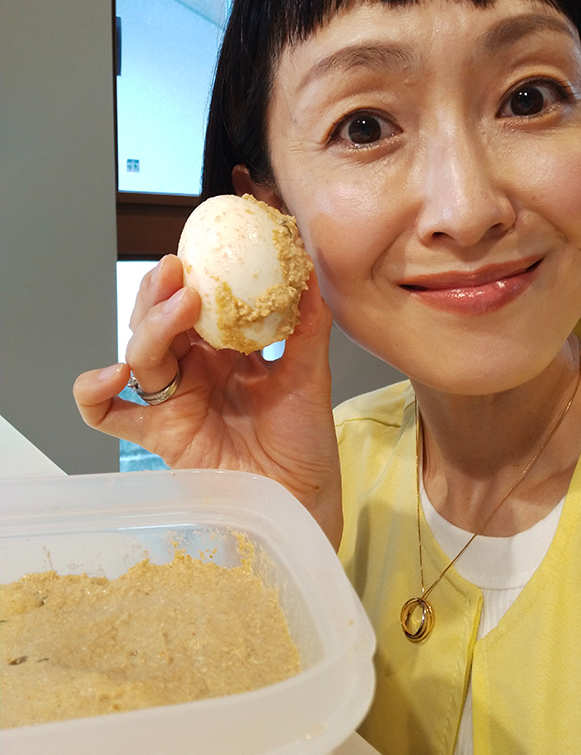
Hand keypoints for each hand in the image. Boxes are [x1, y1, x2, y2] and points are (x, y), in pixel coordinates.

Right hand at [73, 255, 342, 544]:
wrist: (302, 499)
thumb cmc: (306, 441)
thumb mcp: (312, 376)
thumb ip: (308, 325)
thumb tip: (307, 270)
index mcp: (227, 350)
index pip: (197, 305)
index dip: (192, 279)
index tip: (201, 255)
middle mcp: (195, 370)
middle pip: (160, 322)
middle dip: (162, 293)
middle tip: (177, 271)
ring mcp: (174, 401)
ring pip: (141, 355)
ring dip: (150, 328)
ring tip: (178, 310)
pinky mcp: (160, 435)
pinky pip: (110, 416)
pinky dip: (94, 394)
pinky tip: (110, 376)